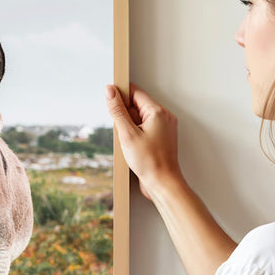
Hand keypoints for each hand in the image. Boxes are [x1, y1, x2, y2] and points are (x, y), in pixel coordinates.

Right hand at [105, 83, 182, 200]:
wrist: (162, 183)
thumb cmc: (149, 161)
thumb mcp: (127, 134)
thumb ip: (117, 110)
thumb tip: (110, 91)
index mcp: (158, 112)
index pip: (136, 92)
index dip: (121, 95)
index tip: (110, 100)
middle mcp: (164, 117)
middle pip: (138, 105)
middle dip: (125, 115)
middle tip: (122, 132)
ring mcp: (164, 127)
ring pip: (140, 118)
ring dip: (129, 126)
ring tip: (129, 142)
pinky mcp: (161, 138)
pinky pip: (145, 128)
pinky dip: (135, 134)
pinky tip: (133, 147)